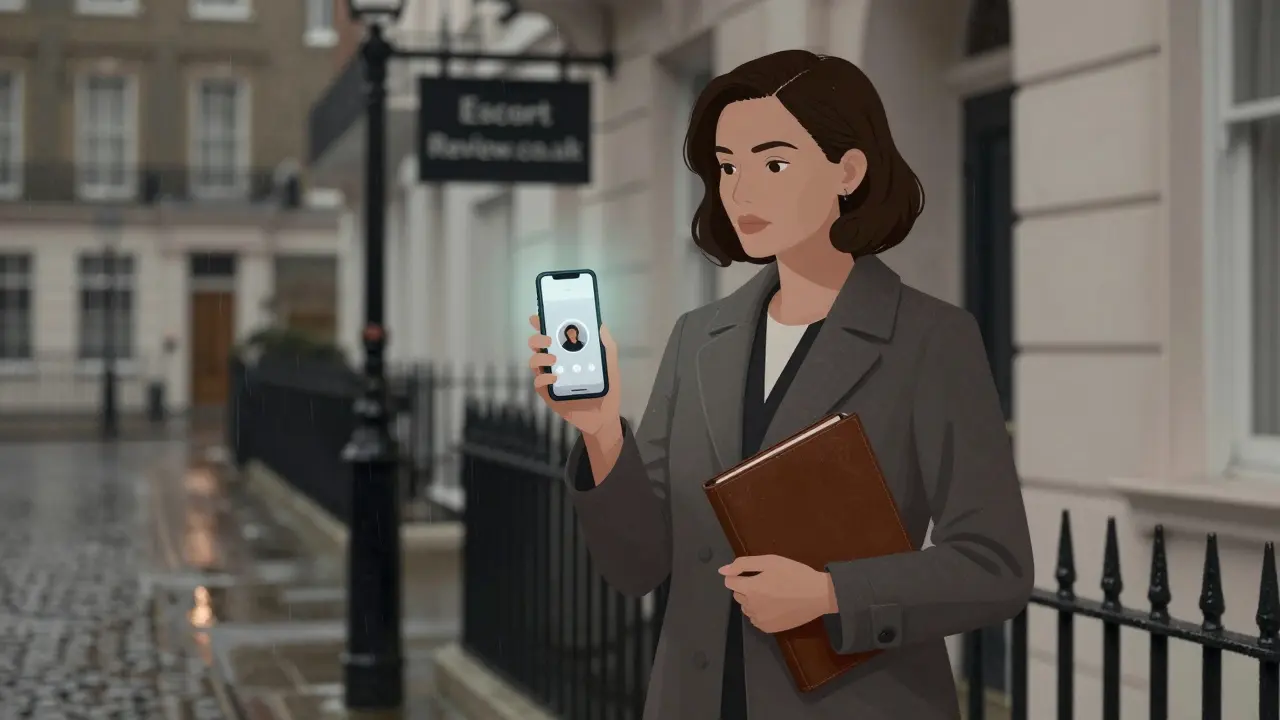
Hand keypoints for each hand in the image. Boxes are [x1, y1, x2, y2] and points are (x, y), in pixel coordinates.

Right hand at [527, 314, 621, 437]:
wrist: (605, 416)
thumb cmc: (606, 387)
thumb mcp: (610, 364)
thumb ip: (606, 344)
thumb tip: (600, 325)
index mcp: (568, 352)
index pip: (552, 334)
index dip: (542, 325)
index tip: (537, 318)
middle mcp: (556, 363)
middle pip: (537, 346)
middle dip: (538, 339)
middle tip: (549, 340)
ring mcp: (550, 378)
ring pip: (534, 363)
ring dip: (539, 358)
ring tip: (553, 359)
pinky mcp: (549, 394)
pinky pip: (538, 383)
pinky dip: (543, 379)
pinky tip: (554, 378)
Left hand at [720, 555, 838, 633]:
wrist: (818, 595)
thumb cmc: (794, 573)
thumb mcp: (769, 561)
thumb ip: (743, 564)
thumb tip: (722, 571)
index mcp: (750, 589)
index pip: (729, 582)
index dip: (739, 575)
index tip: (753, 573)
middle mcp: (751, 607)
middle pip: (737, 595)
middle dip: (746, 587)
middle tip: (766, 582)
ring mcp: (760, 620)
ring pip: (746, 608)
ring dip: (752, 600)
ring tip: (772, 593)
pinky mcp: (769, 629)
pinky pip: (756, 619)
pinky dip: (760, 612)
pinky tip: (775, 605)